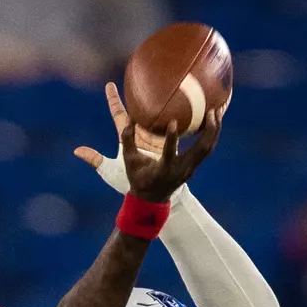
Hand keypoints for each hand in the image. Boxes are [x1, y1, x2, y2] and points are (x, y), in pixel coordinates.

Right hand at [73, 82, 220, 201]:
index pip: (168, 154)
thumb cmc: (136, 180)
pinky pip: (208, 144)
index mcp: (162, 169)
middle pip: (201, 149)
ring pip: (209, 146)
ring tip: (220, 106)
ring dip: (215, 127)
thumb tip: (86, 146)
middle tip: (211, 110)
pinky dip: (213, 130)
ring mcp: (190, 167)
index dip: (171, 140)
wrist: (152, 200)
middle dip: (208, 131)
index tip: (172, 122)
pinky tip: (217, 114)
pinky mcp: (195, 163)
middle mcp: (180, 169)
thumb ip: (108, 153)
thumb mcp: (120, 168)